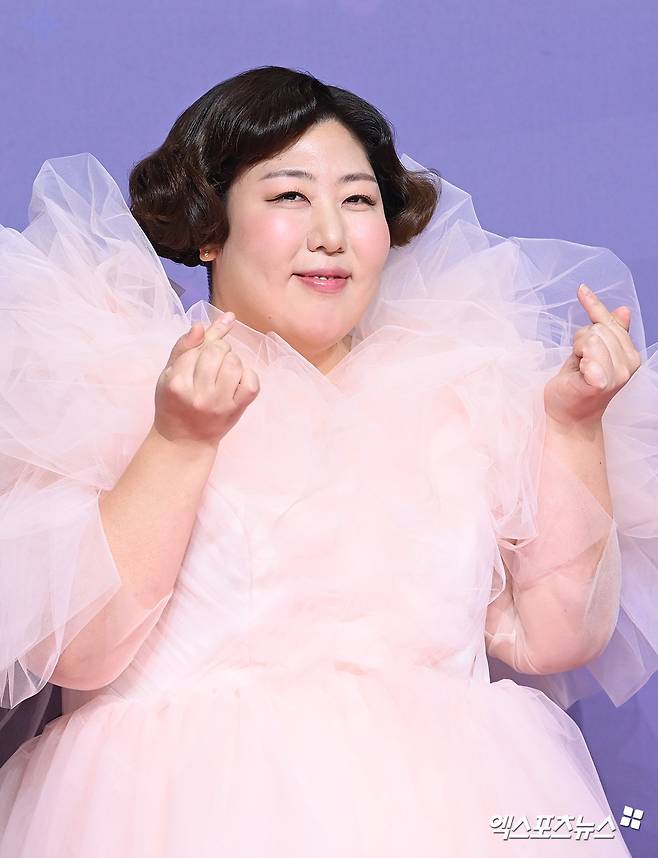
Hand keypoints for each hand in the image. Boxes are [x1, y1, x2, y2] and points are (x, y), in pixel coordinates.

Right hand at [153, 312, 259, 446]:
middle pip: (218, 350)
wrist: (184, 440)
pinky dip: (247, 375)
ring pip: (235, 362)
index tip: (203, 350)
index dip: (204, 343)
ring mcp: (219, 404)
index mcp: (177, 383)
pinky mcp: (236, 410)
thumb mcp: (169, 373)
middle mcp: (198, 394)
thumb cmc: (174, 402)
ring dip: (233, 360)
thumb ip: (184, 346)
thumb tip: (202, 323)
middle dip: (219, 349)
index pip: (199, 345)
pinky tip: (236, 381)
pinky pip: (252, 382)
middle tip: (213, 362)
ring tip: (224, 370)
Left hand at [543, 283, 641, 426]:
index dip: (595, 306)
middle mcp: (628, 365)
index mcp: (630, 356)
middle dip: (581, 342)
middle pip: (597, 329)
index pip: (610, 323)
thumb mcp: (591, 354)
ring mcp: (616, 375)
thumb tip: (624, 309)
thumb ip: (608, 333)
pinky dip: (581, 361)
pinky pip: (589, 354)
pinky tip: (580, 374)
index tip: (581, 289)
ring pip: (591, 338)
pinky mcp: (600, 382)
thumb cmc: (577, 386)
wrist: (568, 416)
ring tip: (578, 370)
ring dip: (577, 352)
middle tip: (579, 363)